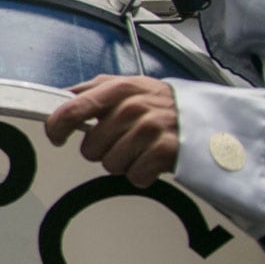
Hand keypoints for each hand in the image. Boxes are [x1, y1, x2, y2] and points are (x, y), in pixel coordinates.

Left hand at [44, 75, 179, 186]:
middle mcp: (133, 107)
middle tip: (122, 140)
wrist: (208, 119)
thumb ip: (92, 91)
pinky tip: (152, 160)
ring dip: (122, 162)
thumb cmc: (160, 105)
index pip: (72, 109)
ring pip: (110, 164)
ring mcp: (150, 129)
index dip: (56, 126)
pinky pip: (133, 176)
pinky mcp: (165, 152)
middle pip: (90, 147)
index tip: (56, 137)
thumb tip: (58, 97)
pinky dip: (141, 173)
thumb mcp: (127, 87)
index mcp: (118, 89)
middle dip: (102, 149)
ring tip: (140, 148)